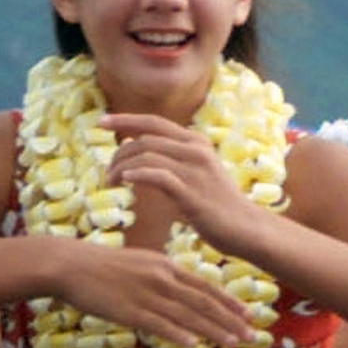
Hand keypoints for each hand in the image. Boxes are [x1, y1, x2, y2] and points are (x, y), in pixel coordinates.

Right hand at [55, 240, 255, 347]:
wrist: (70, 265)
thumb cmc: (103, 266)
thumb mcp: (140, 263)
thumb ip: (162, 277)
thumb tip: (180, 291)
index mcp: (166, 266)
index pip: (205, 286)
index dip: (229, 302)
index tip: (249, 314)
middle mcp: (161, 278)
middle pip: (203, 302)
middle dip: (230, 319)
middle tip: (253, 334)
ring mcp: (146, 294)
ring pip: (186, 315)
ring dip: (212, 330)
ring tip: (233, 342)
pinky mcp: (128, 310)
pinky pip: (157, 324)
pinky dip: (177, 333)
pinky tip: (194, 344)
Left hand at [102, 113, 262, 252]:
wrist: (246, 228)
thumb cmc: (218, 206)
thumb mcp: (197, 176)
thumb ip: (174, 164)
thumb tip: (139, 161)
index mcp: (196, 143)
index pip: (154, 122)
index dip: (125, 119)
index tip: (101, 122)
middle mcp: (196, 150)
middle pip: (145, 138)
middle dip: (119, 153)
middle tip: (106, 173)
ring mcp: (195, 170)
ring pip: (147, 155)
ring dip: (122, 168)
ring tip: (110, 183)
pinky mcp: (192, 192)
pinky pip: (157, 175)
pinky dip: (137, 175)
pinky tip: (125, 182)